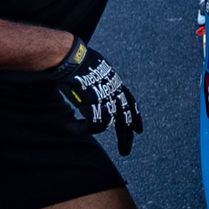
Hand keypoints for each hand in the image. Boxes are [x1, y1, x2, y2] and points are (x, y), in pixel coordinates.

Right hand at [49, 39, 141, 153]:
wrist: (69, 56)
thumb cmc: (77, 62)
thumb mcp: (93, 75)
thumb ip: (97, 90)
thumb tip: (91, 107)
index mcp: (116, 83)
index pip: (131, 102)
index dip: (135, 117)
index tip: (139, 130)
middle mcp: (115, 91)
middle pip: (125, 118)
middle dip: (125, 137)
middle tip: (125, 152)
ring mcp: (106, 97)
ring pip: (107, 124)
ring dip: (91, 130)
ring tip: (76, 130)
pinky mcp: (95, 103)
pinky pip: (92, 125)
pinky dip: (81, 129)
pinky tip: (71, 128)